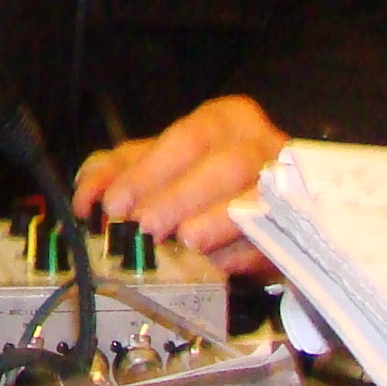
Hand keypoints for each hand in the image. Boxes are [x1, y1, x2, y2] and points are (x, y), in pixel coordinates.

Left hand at [73, 94, 288, 275]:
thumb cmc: (205, 179)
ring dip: (218, 220)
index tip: (115, 202)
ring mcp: (287, 188)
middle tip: (144, 226)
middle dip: (181, 196)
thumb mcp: (158, 164)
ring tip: (184, 240)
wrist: (274, 205)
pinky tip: (217, 264)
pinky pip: (277, 238)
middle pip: (227, 164)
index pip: (188, 136)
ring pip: (259, 196)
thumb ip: (118, 170)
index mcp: (226, 121)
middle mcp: (261, 146)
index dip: (149, 170)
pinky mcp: (299, 229)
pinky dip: (245, 252)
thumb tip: (88, 192)